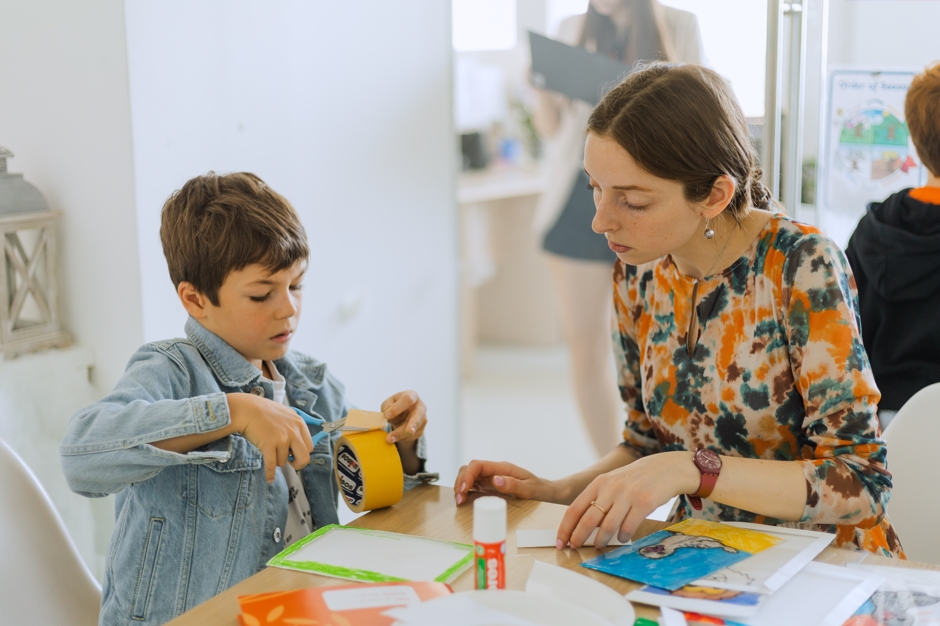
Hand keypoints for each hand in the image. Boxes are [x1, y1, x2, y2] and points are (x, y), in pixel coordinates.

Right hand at [227, 392, 313, 482]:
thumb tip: (298, 444)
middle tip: (291, 464)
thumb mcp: (285, 414)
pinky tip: (269, 479)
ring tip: (269, 452)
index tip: (296, 456)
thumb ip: (294, 426)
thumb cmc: (263, 411)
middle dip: (298, 464)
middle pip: (305, 457)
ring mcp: (282, 438)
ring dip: (277, 461)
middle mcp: (293, 431)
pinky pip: (272, 465)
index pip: (310, 446)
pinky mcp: (269, 445)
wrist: (246, 409)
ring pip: (284, 461)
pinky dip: (270, 474)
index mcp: (299, 423)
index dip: (303, 453)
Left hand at [381, 390, 426, 443]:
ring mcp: (422, 419)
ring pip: (414, 429)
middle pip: (418, 416)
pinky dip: (401, 438)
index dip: (397, 408)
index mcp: (412, 396)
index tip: (387, 416)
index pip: (408, 400)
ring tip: (390, 439)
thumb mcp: (389, 403)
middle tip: (408, 432)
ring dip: (401, 435)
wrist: (403, 415)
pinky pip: (411, 437)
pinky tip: (395, 436)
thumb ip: (387, 406)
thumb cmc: (396, 406)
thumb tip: (388, 413)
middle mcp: (420, 407)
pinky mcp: (420, 430)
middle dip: (413, 424)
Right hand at [453, 460, 557, 505]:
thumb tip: (495, 480)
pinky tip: (464, 500)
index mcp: (502, 468)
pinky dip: (465, 490)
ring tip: (460, 501)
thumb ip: (513, 485)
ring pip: (468, 475)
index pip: (477, 465)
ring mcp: (490, 477)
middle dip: (460, 482)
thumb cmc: (539, 489)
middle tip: (459, 500)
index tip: (464, 489)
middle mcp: (494, 470)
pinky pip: (473, 484)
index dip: (467, 475)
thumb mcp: (530, 489)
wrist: (545, 491)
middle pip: (469, 468)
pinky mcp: (489, 485)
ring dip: (461, 486)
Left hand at [557, 451, 697, 548]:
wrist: (665, 468)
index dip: (565, 528)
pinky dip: (622, 536)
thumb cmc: (635, 480)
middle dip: (578, 537)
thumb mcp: (612, 483)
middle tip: (575, 547)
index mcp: (599, 483)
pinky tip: (622, 537)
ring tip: (599, 545)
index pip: (574, 509)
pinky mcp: (644, 503)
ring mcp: (627, 495)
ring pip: (607, 526)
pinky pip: (628, 527)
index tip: (560, 542)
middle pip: (588, 520)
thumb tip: (582, 527)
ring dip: (600, 541)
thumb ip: (598, 500)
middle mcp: (610, 488)